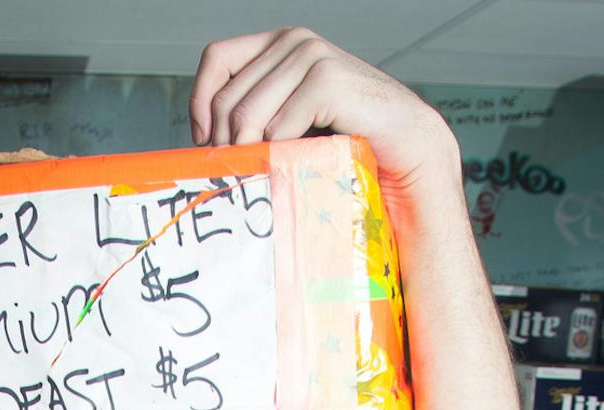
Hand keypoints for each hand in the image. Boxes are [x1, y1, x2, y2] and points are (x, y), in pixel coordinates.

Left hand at [189, 29, 459, 207]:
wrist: (403, 149)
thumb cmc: (344, 141)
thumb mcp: (288, 121)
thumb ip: (252, 115)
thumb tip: (199, 144)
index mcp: (279, 43)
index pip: (215, 60)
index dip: (202, 104)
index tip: (209, 143)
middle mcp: (294, 41)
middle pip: (228, 96)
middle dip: (226, 142)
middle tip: (238, 173)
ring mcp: (312, 55)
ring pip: (247, 113)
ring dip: (250, 153)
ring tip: (264, 175)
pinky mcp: (328, 79)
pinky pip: (278, 125)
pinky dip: (281, 152)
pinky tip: (297, 163)